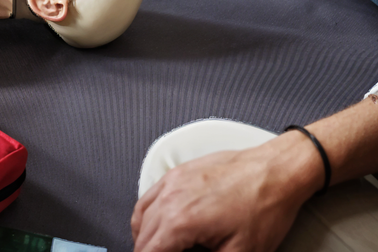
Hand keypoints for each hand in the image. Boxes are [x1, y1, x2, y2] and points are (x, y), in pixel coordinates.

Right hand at [131, 137, 317, 251]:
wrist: (275, 172)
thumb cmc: (263, 209)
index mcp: (180, 222)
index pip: (148, 251)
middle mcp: (169, 198)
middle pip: (142, 237)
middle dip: (149, 251)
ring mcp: (170, 182)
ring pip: (140, 216)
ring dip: (145, 238)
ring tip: (160, 250)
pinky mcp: (177, 173)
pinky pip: (148, 197)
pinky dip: (147, 216)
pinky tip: (158, 226)